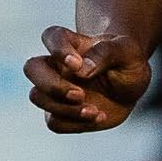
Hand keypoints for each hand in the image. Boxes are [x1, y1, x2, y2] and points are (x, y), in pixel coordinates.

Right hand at [26, 25, 150, 131]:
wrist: (130, 87)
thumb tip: (82, 69)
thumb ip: (105, 53)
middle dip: (52, 85)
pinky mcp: (61, 112)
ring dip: (64, 108)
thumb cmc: (127, 62)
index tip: (77, 64)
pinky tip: (99, 116)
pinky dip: (75, 123)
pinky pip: (54, 121)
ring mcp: (56, 90)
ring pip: (37, 97)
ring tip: (94, 110)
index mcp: (72, 43)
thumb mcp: (127, 52)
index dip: (58, 50)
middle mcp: (57, 65)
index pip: (52, 37)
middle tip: (80, 94)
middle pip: (31, 68)